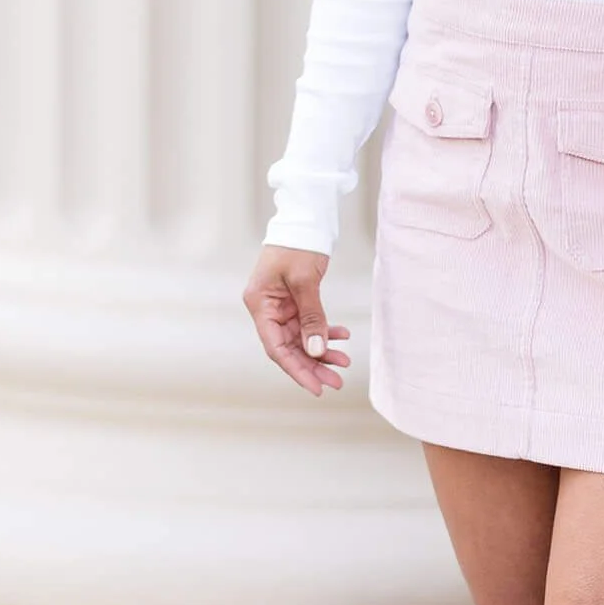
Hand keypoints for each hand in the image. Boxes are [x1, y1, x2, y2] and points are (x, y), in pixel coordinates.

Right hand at [243, 245, 350, 395]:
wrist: (306, 217)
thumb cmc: (299, 244)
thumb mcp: (305, 281)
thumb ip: (311, 317)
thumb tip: (316, 351)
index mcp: (259, 304)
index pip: (276, 347)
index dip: (297, 369)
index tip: (317, 387)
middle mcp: (266, 308)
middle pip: (289, 347)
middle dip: (313, 366)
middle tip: (336, 382)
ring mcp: (280, 305)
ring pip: (301, 338)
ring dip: (322, 350)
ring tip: (344, 362)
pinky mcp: (294, 300)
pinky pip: (309, 324)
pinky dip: (324, 331)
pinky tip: (342, 336)